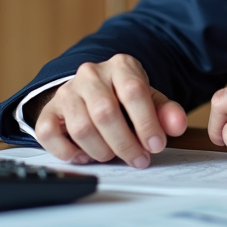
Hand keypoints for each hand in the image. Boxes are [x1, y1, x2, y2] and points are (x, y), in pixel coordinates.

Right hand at [32, 54, 186, 167]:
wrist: (93, 92)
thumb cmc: (125, 99)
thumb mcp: (150, 100)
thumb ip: (166, 112)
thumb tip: (177, 125)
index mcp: (120, 66)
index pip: (134, 92)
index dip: (146, 123)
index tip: (156, 146)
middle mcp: (90, 74)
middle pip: (105, 113)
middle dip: (125, 143)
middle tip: (138, 160)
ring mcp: (66, 91)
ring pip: (80, 127)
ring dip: (101, 151)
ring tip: (113, 156)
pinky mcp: (48, 110)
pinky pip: (49, 134)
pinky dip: (68, 152)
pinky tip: (85, 156)